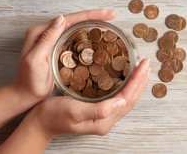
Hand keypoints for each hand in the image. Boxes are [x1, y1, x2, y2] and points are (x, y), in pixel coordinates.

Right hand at [0, 59, 149, 153]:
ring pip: (126, 98)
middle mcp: (107, 120)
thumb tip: (122, 102)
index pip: (127, 98)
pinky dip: (126, 85)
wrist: (39, 123)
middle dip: (140, 80)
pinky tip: (127, 77)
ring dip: (135, 83)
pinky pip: (119, 97)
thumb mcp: (74, 111)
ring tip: (141, 68)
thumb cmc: (53, 116)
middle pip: (131, 98)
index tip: (143, 65)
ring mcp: (104, 116)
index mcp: (103, 120)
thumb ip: (99, 109)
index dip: (137, 81)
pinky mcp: (99, 111)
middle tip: (146, 63)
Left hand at [13, 9, 116, 106]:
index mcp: (40, 32)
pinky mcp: (58, 46)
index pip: (69, 19)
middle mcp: (46, 32)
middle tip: (112, 15)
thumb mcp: (36, 59)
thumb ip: (47, 38)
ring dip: (92, 22)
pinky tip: (97, 33)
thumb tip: (61, 18)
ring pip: (76, 25)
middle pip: (74, 19)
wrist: (26, 94)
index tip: (106, 13)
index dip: (89, 15)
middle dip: (94, 15)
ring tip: (108, 20)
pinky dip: (87, 32)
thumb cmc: (30, 80)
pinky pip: (75, 35)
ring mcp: (52, 39)